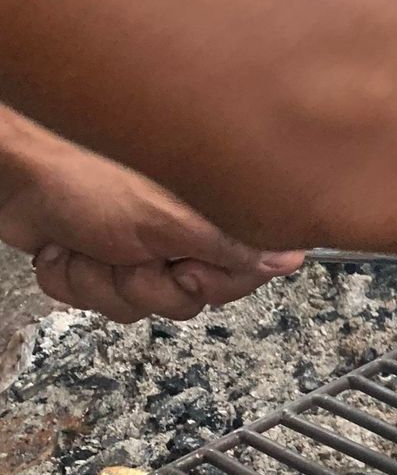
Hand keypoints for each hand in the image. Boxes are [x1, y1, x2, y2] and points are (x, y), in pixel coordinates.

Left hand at [0, 128, 302, 324]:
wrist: (14, 168)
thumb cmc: (83, 173)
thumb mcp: (166, 219)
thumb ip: (230, 246)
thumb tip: (290, 257)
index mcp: (208, 214)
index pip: (241, 275)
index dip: (207, 282)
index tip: (183, 266)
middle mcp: (177, 232)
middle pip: (185, 300)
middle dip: (143, 284)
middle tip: (127, 252)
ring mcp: (135, 249)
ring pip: (136, 306)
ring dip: (100, 281)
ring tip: (87, 242)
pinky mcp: (96, 262)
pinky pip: (93, 302)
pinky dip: (71, 278)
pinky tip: (64, 247)